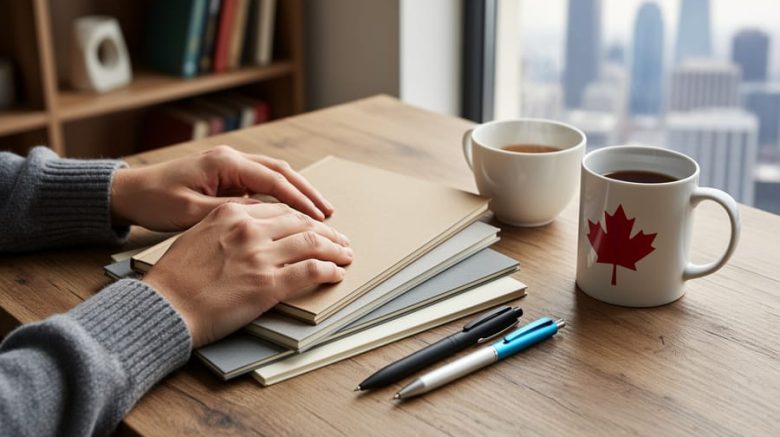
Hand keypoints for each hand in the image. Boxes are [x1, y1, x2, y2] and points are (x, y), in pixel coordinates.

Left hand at [111, 145, 332, 230]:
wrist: (129, 192)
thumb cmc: (155, 201)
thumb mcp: (191, 212)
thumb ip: (230, 212)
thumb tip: (265, 216)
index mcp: (224, 163)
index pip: (274, 180)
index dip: (299, 200)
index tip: (318, 218)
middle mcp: (231, 158)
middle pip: (281, 172)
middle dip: (307, 192)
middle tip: (328, 213)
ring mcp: (229, 165)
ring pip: (274, 175)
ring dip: (297, 192)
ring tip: (318, 212)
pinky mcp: (225, 176)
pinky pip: (262, 183)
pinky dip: (281, 195)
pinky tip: (291, 211)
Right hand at [143, 202, 352, 347]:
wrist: (164, 306)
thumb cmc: (175, 277)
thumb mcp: (197, 235)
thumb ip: (227, 226)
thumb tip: (249, 226)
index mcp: (232, 214)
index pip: (281, 210)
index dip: (304, 218)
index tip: (315, 225)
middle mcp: (250, 229)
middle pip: (301, 223)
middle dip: (326, 231)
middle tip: (339, 239)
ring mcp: (261, 256)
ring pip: (313, 243)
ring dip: (335, 248)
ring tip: (346, 254)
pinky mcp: (269, 284)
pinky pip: (312, 270)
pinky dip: (330, 270)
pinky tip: (336, 273)